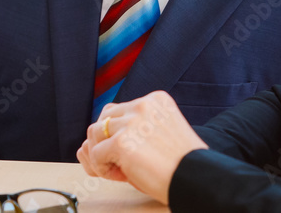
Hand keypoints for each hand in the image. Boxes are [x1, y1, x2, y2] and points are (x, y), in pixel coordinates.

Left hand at [76, 91, 207, 204]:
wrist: (197, 181)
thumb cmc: (181, 167)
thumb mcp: (158, 137)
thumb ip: (128, 132)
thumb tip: (82, 148)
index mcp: (156, 100)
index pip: (119, 111)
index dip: (118, 135)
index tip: (133, 154)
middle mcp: (143, 105)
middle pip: (103, 118)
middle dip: (105, 142)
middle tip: (120, 163)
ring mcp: (132, 121)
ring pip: (94, 134)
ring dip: (101, 155)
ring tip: (119, 170)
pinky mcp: (122, 141)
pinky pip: (95, 154)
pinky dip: (102, 169)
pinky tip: (121, 176)